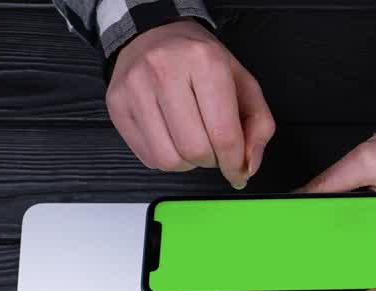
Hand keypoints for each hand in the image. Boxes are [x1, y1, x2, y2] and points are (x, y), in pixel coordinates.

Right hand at [107, 19, 275, 187]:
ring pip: (168, 160)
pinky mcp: (117, 104)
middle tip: (214, 150)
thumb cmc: (198, 60)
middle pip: (195, 150)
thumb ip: (258, 125)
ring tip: (192, 142)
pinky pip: (147, 157)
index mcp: (204, 61)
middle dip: (211, 161)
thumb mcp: (242, 82)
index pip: (223, 134)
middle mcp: (165, 70)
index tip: (237, 170)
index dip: (235, 163)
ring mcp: (136, 88)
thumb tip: (248, 164)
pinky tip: (172, 138)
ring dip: (187, 163)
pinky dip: (166, 158)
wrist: (154, 34)